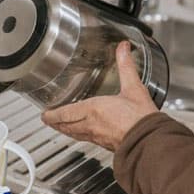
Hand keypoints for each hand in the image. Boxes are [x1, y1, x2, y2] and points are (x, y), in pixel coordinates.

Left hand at [41, 42, 158, 151]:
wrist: (149, 140)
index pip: (65, 113)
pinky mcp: (106, 144)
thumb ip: (126, 66)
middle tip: (47, 120)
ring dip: (65, 130)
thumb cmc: (140, 118)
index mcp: (93, 110)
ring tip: (60, 127)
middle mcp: (91, 125)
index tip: (45, 114)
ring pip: (74, 134)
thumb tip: (123, 49)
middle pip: (66, 126)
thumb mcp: (133, 86)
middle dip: (55, 123)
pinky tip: (84, 133)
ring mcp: (97, 137)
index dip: (52, 114)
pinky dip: (79, 135)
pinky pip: (86, 139)